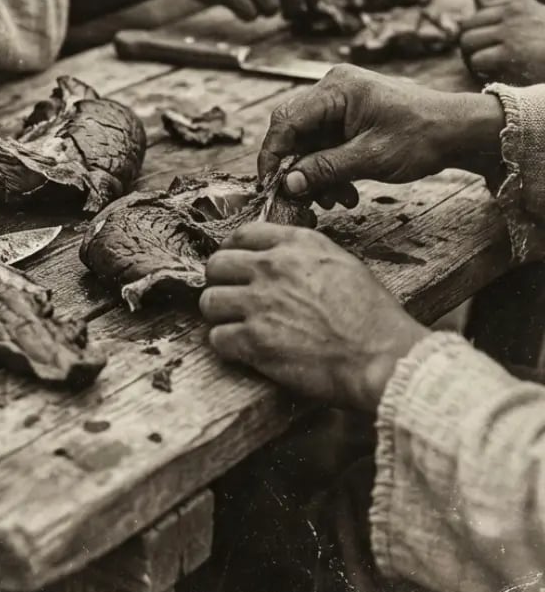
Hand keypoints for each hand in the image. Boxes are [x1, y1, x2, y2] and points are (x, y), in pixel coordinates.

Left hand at [200, 224, 428, 410]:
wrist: (382, 357)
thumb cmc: (372, 317)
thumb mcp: (342, 264)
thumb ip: (305, 255)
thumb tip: (280, 258)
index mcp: (296, 245)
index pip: (242, 234)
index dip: (231, 249)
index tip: (232, 264)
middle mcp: (272, 268)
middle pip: (216, 265)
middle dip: (219, 282)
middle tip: (229, 297)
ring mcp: (259, 304)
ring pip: (209, 301)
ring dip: (219, 315)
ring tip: (233, 325)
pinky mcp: (253, 340)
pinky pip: (217, 337)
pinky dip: (226, 345)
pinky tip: (241, 349)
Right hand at [259, 65, 504, 204]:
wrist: (459, 132)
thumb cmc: (423, 136)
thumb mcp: (371, 157)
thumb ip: (325, 169)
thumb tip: (287, 184)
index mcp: (336, 88)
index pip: (286, 120)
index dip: (273, 155)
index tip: (271, 184)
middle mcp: (333, 89)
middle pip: (294, 131)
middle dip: (297, 168)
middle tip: (303, 197)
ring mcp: (340, 103)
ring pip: (308, 142)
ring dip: (316, 174)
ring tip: (336, 199)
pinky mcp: (348, 118)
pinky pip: (324, 145)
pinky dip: (329, 169)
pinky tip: (345, 190)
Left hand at [459, 0, 544, 85]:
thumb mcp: (538, 19)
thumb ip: (516, 15)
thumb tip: (485, 10)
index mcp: (520, 3)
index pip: (481, 10)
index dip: (478, 29)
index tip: (485, 43)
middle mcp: (513, 13)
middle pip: (468, 24)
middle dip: (470, 43)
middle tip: (479, 58)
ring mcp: (511, 32)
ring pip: (467, 41)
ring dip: (471, 56)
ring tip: (484, 67)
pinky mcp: (510, 53)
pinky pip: (477, 59)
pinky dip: (480, 70)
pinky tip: (492, 75)